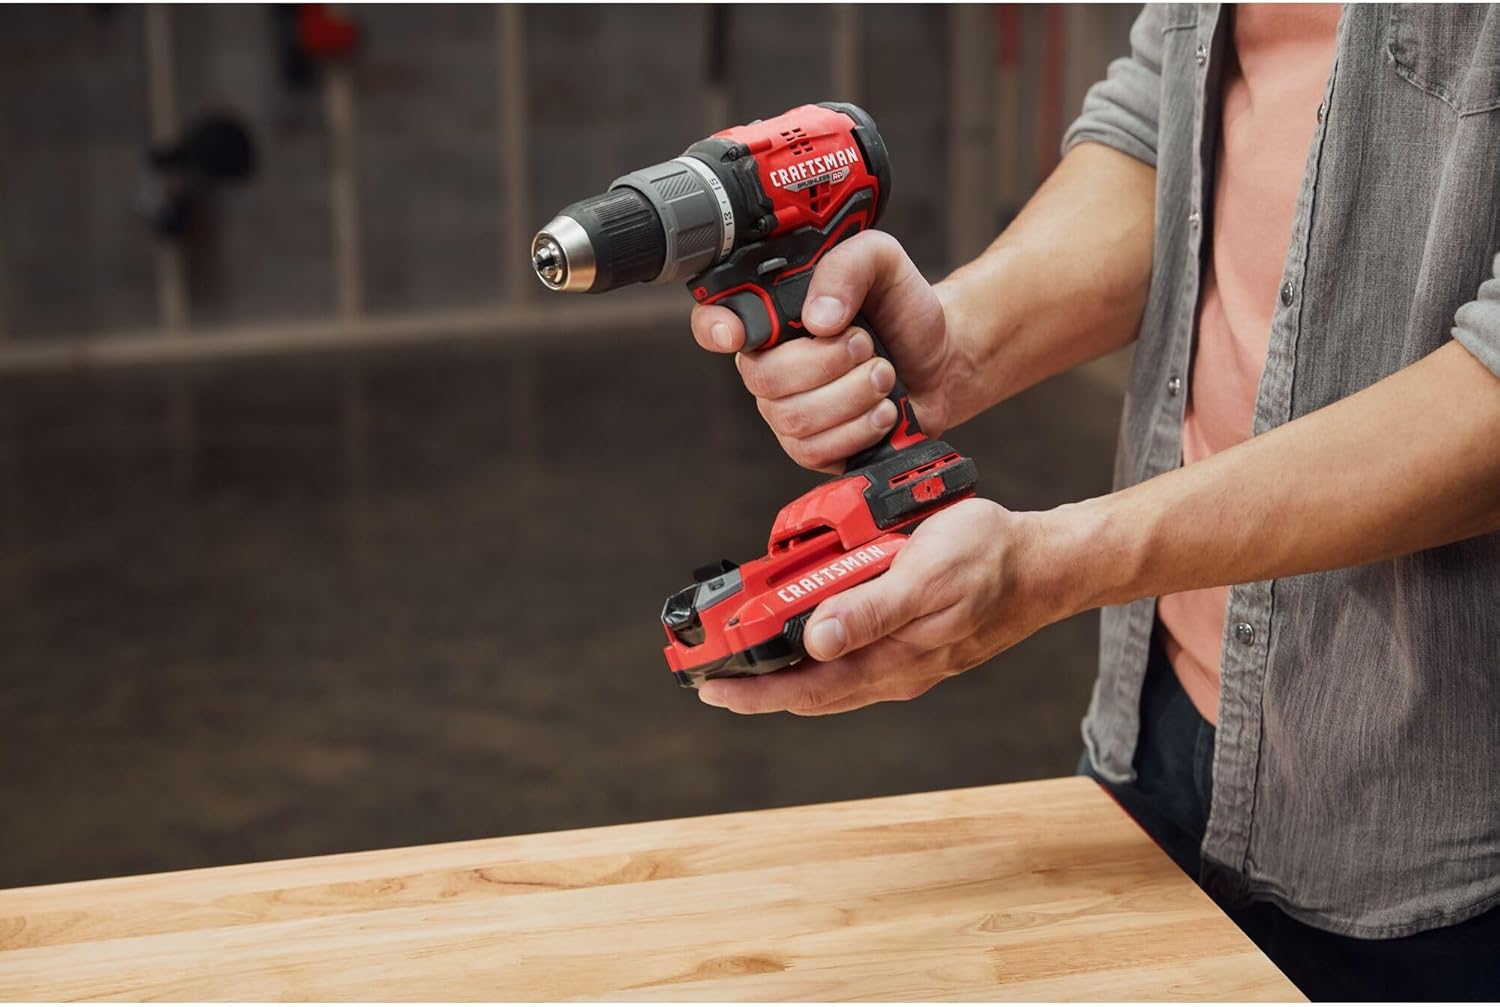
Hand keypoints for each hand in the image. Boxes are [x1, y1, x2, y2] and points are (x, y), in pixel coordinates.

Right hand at [689, 231, 958, 472]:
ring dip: (853, 396)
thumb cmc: (903, 310)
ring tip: (884, 375)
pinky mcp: (813, 448)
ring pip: (794, 419)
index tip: (735, 334)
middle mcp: (770, 364)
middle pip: (765, 379)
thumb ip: (848, 267)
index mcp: (774, 317)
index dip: (715, 328)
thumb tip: (819, 318)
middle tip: (867, 345)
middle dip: (828, 363)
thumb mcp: (882, 262)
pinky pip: (815, 451)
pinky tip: (883, 411)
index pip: (715, 321)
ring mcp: (788, 410)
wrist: (942, 359)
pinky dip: (859, 430)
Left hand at [696, 499, 1074, 714]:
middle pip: (808, 690)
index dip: (752, 693)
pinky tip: (803, 629)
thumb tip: (817, 641)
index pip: (805, 690)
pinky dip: (816, 647)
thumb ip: (872, 610)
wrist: (1044, 563)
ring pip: (828, 675)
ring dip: (783, 668)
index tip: (709, 687)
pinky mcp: (911, 641)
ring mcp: (902, 659)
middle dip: (757, 686)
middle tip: (710, 672)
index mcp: (891, 661)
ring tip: (744, 654)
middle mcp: (892, 670)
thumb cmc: (990, 561)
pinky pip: (852, 654)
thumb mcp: (928, 576)